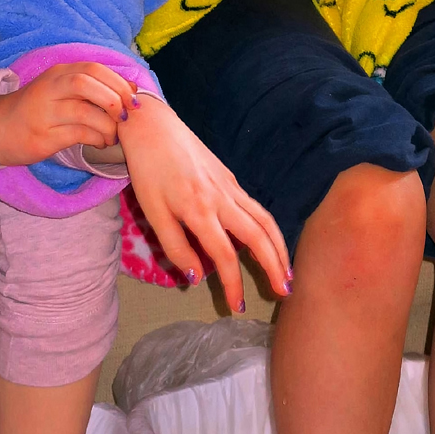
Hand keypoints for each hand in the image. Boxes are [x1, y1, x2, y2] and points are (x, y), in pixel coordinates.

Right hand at [0, 62, 136, 165]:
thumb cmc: (37, 110)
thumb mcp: (62, 90)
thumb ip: (93, 86)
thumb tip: (132, 88)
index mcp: (58, 73)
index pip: (93, 68)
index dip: (119, 82)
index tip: (132, 100)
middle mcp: (50, 89)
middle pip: (87, 83)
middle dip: (114, 99)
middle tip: (125, 116)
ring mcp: (45, 113)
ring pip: (85, 111)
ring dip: (108, 125)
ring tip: (112, 135)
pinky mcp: (44, 137)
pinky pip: (79, 134)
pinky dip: (97, 138)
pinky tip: (100, 143)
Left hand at [119, 97, 290, 309]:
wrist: (153, 126)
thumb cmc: (147, 170)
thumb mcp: (153, 212)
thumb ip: (175, 246)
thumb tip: (197, 275)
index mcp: (200, 211)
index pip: (225, 256)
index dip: (233, 285)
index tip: (237, 307)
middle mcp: (222, 199)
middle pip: (259, 237)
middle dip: (275, 266)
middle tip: (285, 292)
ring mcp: (230, 186)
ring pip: (264, 220)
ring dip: (279, 247)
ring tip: (287, 271)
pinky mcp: (230, 178)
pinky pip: (256, 207)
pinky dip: (268, 228)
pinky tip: (268, 241)